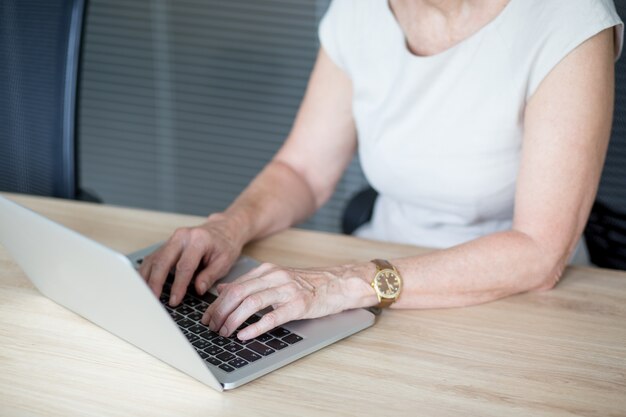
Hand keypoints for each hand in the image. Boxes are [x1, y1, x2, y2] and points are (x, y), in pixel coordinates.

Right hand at [138, 213, 243, 305]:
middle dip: (156, 282)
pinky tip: (145, 284)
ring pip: (153, 259)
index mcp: (198, 240)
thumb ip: (210, 275)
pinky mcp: (167, 244)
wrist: (223, 229)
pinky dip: (147, 272)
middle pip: (162, 261)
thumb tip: (198, 290)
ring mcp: (172, 239)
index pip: (184, 266)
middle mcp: (182, 237)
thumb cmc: (224, 245)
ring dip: (147, 278)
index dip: (178, 286)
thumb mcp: (225, 261)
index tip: (174, 300)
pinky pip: (153, 258)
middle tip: (153, 300)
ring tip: (145, 295)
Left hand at [201, 262, 375, 339]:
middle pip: (238, 293)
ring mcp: (287, 290)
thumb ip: (250, 282)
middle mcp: (274, 276)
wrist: (338, 283)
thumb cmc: (308, 284)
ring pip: (251, 302)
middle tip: (211, 328)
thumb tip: (222, 288)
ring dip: (233, 320)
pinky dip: (255, 327)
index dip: (216, 304)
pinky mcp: (299, 304)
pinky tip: (244, 335)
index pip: (234, 286)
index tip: (207, 318)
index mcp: (267, 270)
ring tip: (224, 333)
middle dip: (220, 312)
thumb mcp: (276, 278)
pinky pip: (272, 316)